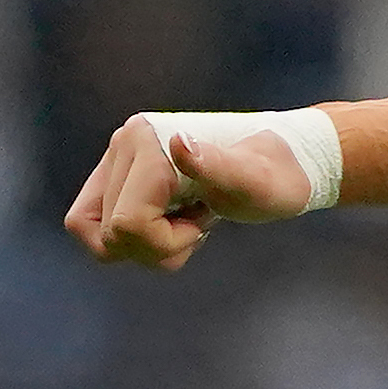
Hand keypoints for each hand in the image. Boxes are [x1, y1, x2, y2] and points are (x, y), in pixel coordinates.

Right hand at [66, 109, 323, 270]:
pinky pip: (106, 227)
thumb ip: (217, 166)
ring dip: (149, 245)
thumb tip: (179, 143)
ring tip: (189, 222)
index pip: (125, 224)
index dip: (164, 241)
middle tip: (200, 222)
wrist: (286, 164)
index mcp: (146, 144)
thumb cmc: (276, 176)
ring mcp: (121, 162)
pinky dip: (143, 238)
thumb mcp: (253, 181)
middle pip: (106, 234)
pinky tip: (179, 223)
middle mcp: (125, 146)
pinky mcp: (125, 178)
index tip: (205, 222)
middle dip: (158, 245)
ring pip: (101, 235)